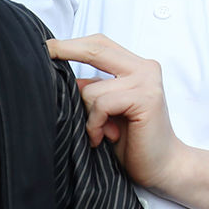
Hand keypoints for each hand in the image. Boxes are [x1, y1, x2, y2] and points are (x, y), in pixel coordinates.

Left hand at [48, 34, 184, 190]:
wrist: (163, 165)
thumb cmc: (133, 140)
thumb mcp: (106, 110)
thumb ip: (91, 89)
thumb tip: (59, 75)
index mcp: (136, 66)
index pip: (100, 44)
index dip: (70, 43)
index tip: (46, 46)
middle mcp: (144, 68)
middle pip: (96, 48)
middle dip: (65, 50)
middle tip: (45, 53)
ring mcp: (146, 81)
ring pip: (92, 89)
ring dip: (88, 116)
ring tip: (100, 132)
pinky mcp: (145, 98)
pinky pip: (102, 104)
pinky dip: (96, 124)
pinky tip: (105, 137)